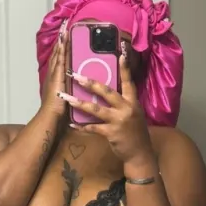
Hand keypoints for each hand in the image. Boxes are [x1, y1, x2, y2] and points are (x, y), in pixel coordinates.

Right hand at [40, 23, 68, 117]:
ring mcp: (54, 74)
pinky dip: (61, 48)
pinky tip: (64, 39)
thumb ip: (74, 92)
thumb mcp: (69, 98)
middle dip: (61, 40)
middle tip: (65, 26)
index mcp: (56, 78)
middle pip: (58, 53)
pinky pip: (60, 58)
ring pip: (58, 53)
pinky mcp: (56, 76)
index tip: (65, 37)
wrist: (50, 118)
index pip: (60, 59)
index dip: (62, 48)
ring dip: (61, 40)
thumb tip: (84, 90)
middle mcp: (53, 74)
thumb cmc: (59, 113)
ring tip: (65, 28)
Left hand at [59, 48, 154, 164]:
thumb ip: (123, 102)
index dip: (124, 67)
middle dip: (90, 83)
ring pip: (96, 109)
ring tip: (65, 97)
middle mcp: (126, 108)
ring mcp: (118, 121)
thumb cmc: (135, 132)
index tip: (121, 52)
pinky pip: (92, 128)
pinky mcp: (111, 133)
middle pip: (107, 92)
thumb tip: (108, 90)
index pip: (128, 81)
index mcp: (132, 101)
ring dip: (79, 103)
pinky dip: (81, 126)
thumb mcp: (134, 113)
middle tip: (75, 75)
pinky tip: (71, 124)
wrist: (140, 153)